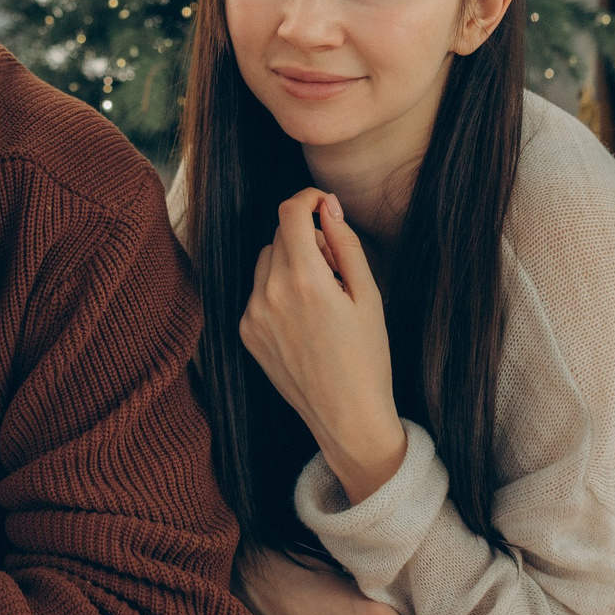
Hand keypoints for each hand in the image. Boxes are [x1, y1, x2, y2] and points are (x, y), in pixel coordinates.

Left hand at [239, 189, 406, 502]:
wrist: (347, 416)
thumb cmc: (367, 357)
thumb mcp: (369, 296)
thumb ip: (346, 244)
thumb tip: (328, 206)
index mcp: (304, 279)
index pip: (291, 213)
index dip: (308, 198)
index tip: (323, 203)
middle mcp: (269, 293)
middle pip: (279, 235)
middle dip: (306, 237)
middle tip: (336, 265)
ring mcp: (252, 315)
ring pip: (265, 261)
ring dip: (289, 262)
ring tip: (321, 295)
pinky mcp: (246, 333)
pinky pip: (257, 292)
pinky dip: (277, 290)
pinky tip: (304, 320)